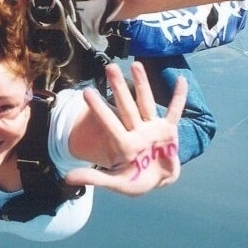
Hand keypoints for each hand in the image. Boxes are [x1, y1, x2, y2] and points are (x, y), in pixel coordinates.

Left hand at [66, 62, 186, 195]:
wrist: (156, 181)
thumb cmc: (135, 182)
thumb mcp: (115, 183)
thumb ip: (93, 178)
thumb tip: (66, 178)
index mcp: (123, 144)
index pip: (110, 123)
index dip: (99, 109)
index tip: (86, 92)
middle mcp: (136, 132)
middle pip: (126, 107)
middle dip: (118, 88)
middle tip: (109, 67)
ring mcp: (152, 129)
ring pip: (146, 103)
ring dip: (143, 84)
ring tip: (136, 64)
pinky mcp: (168, 130)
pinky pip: (175, 112)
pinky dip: (179, 98)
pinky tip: (181, 81)